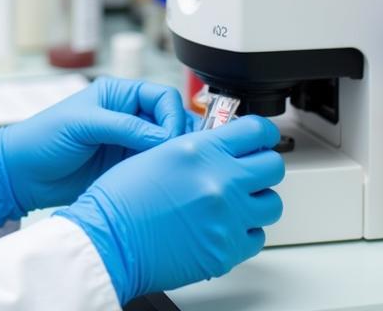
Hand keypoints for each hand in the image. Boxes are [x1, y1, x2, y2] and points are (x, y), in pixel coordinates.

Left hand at [0, 76, 187, 225]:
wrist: (23, 174)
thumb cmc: (43, 138)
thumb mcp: (83, 125)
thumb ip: (124, 128)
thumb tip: (163, 135)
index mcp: (117, 95)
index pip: (161, 97)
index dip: (171, 115)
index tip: (170, 138)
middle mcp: (127, 116)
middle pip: (169, 121)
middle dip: (177, 136)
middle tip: (176, 157)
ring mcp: (127, 143)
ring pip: (165, 146)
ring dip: (170, 156)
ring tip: (171, 170)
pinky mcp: (125, 167)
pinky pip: (153, 167)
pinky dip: (161, 172)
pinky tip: (161, 181)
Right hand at [56, 116, 284, 303]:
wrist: (110, 240)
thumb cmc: (121, 198)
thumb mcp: (157, 153)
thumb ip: (197, 148)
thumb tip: (220, 146)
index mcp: (200, 151)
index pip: (256, 131)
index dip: (262, 132)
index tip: (261, 137)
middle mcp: (220, 182)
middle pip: (272, 166)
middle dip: (262, 164)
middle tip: (248, 169)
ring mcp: (228, 218)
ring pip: (272, 203)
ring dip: (257, 199)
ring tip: (236, 201)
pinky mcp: (228, 250)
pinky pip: (257, 236)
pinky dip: (246, 230)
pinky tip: (224, 225)